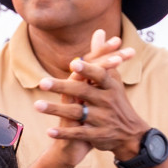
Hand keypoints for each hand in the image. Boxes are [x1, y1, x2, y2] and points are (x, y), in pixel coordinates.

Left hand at [33, 28, 145, 157]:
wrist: (131, 134)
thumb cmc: (117, 101)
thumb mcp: (113, 79)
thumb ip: (102, 56)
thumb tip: (99, 31)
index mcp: (111, 87)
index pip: (99, 76)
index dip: (87, 70)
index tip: (72, 64)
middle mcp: (107, 102)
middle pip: (82, 92)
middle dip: (62, 87)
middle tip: (42, 83)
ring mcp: (102, 120)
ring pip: (77, 113)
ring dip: (56, 110)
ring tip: (37, 105)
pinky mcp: (97, 136)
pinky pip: (78, 134)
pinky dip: (64, 133)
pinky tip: (49, 131)